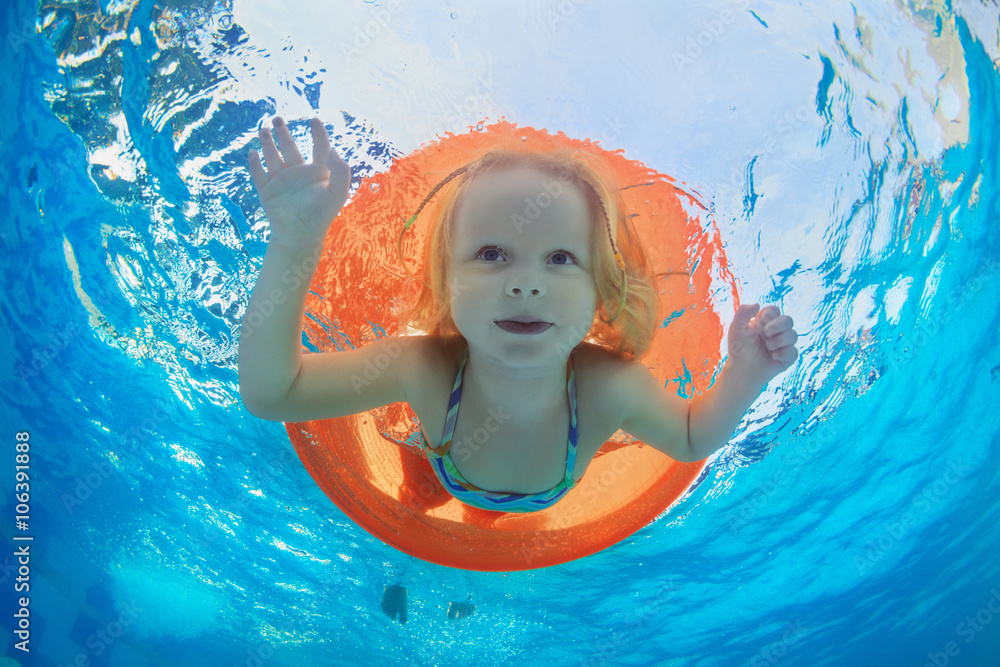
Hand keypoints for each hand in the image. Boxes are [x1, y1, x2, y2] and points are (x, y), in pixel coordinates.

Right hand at [248, 116, 350, 247]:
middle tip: (277, 119)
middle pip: (290, 147)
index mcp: (317, 172)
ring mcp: (282, 181)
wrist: (300, 234)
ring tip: (264, 130)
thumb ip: (340, 171)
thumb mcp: (338, 192)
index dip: (318, 133)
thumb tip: (333, 149)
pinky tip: (253, 153)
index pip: (319, 147)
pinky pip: (259, 175)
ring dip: (267, 144)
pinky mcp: (267, 191)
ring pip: (273, 157)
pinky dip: (255, 164)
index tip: (314, 119)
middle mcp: (299, 173)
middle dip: (283, 133)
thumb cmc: (322, 214)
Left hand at [726, 303, 798, 389]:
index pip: (775, 311)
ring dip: (779, 341)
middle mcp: (776, 332)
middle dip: (778, 325)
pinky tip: (773, 357)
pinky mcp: (787, 358)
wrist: (741, 370)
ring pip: (793, 335)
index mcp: (764, 323)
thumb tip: (757, 304)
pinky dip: (783, 353)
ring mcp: (782, 345)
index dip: (770, 314)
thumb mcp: (736, 328)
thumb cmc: (738, 350)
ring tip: (767, 347)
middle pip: (788, 320)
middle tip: (765, 334)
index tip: (760, 322)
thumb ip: (743, 312)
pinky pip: (794, 352)